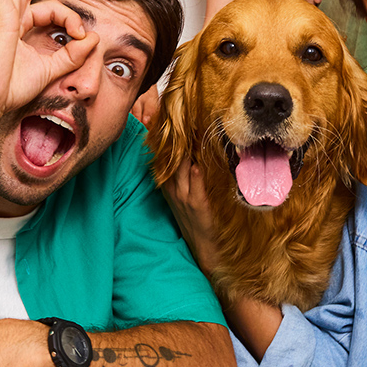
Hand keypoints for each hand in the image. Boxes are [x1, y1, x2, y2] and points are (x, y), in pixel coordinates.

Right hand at [155, 119, 215, 237]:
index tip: (170, 125)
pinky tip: (198, 164)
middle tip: (184, 123)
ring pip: (181, 170)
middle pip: (171, 161)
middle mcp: (173, 189)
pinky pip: (195, 186)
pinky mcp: (197, 204)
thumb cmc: (194, 217)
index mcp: (168, 186)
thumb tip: (188, 153)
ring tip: (193, 136)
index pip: (164, 160)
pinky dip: (196, 175)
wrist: (202, 243)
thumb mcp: (180, 196)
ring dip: (187, 154)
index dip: (166, 143)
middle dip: (177, 144)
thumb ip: (181, 176)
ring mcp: (183, 196)